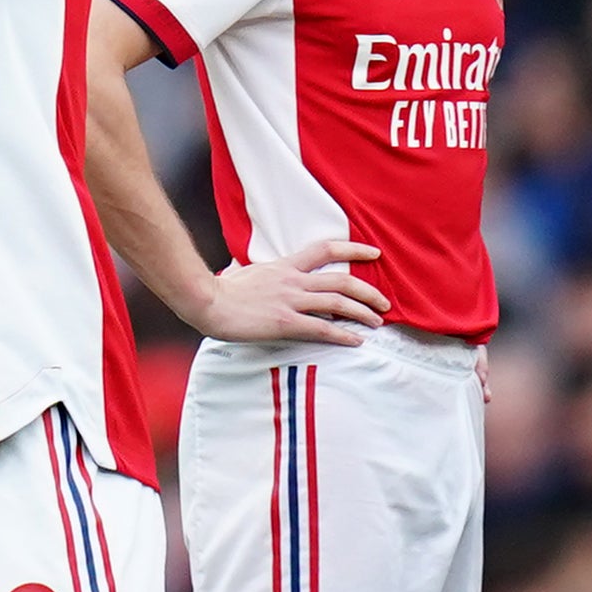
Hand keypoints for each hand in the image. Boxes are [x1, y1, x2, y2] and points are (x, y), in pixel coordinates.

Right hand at [195, 236, 385, 344]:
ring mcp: (290, 301)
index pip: (326, 250)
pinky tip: (356, 342)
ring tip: (377, 322)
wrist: (206, 301)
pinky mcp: (285, 323)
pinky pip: (321, 329)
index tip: (374, 252)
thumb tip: (239, 269)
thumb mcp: (242, 272)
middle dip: (368, 291)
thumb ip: (252, 271)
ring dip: (362, 313)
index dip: (354, 249)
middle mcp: (293, 281)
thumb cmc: (219, 290)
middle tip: (384, 302)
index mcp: (285, 266)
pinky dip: (342, 336)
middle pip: (341, 280)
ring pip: (337, 304)